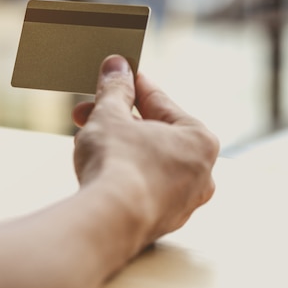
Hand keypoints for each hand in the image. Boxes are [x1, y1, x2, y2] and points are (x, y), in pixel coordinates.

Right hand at [71, 55, 218, 246]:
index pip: (161, 101)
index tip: (117, 74)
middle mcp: (200, 172)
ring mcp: (182, 201)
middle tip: (89, 109)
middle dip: (117, 118)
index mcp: (199, 140)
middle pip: (153, 132)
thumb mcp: (110, 114)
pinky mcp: (160, 221)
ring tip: (87, 136)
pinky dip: (122, 172)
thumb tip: (116, 66)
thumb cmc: (118, 164)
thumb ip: (115, 89)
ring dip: (118, 144)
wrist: (107, 221)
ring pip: (147, 160)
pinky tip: (97, 166)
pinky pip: (141, 185)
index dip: (133, 85)